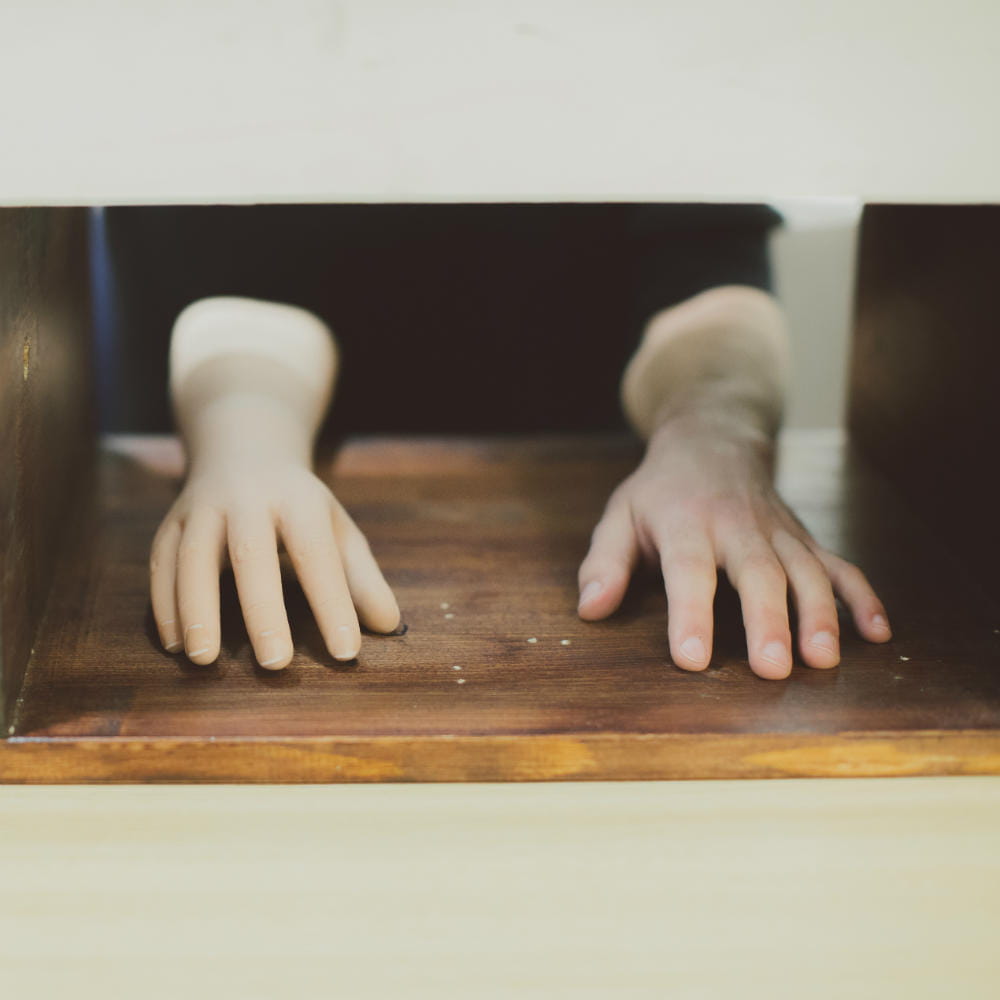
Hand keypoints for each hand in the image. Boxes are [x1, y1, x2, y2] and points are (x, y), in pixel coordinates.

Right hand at [150, 459, 400, 669]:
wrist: (245, 448)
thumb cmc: (299, 505)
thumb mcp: (337, 529)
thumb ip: (363, 578)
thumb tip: (391, 627)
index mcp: (299, 500)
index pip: (318, 555)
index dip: (333, 603)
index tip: (346, 652)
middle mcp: (248, 499)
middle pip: (252, 554)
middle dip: (263, 610)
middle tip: (276, 663)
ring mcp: (204, 508)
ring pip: (193, 556)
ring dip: (196, 608)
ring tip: (204, 659)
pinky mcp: (171, 521)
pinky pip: (162, 562)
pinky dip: (164, 604)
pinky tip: (174, 644)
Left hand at [576, 416, 891, 678]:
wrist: (714, 438)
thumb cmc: (661, 490)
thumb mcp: (620, 515)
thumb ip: (604, 563)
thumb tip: (590, 611)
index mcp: (686, 523)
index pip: (688, 570)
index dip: (689, 614)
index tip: (691, 659)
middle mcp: (737, 527)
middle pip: (758, 573)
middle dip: (768, 620)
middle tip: (774, 669)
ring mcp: (778, 532)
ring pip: (806, 570)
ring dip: (820, 614)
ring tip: (823, 660)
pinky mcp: (804, 538)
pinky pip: (839, 565)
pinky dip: (863, 597)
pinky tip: (879, 634)